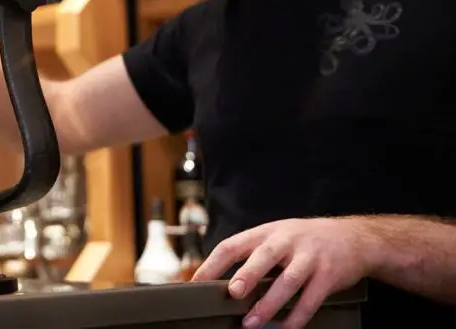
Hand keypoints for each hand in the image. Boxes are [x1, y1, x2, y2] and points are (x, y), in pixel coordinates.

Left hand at [191, 218, 369, 328]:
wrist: (354, 238)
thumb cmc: (304, 241)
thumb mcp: (277, 236)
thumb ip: (253, 254)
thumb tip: (223, 283)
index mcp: (266, 232)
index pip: (233, 245)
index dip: (213, 264)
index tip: (196, 282)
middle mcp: (286, 241)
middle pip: (263, 257)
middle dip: (247, 275)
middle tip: (233, 294)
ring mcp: (309, 258)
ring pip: (287, 282)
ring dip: (269, 305)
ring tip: (252, 323)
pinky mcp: (328, 275)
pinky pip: (310, 299)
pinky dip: (296, 317)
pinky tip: (285, 328)